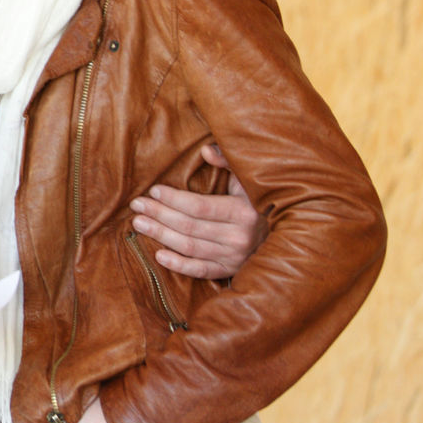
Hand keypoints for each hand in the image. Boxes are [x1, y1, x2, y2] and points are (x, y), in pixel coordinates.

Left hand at [132, 143, 266, 278]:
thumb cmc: (258, 199)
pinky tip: (158, 255)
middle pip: (189, 226)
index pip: (199, 206)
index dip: (173, 199)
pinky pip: (200, 270)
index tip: (153, 190)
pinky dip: (178, 265)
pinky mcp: (230, 270)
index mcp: (243, 212)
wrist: (286, 232)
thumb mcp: (248, 178)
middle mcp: (239, 237)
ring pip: (190, 247)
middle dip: (159, 214)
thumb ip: (228, 161)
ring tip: (138, 223)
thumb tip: (205, 151)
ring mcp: (234, 257)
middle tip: (136, 206)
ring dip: (161, 235)